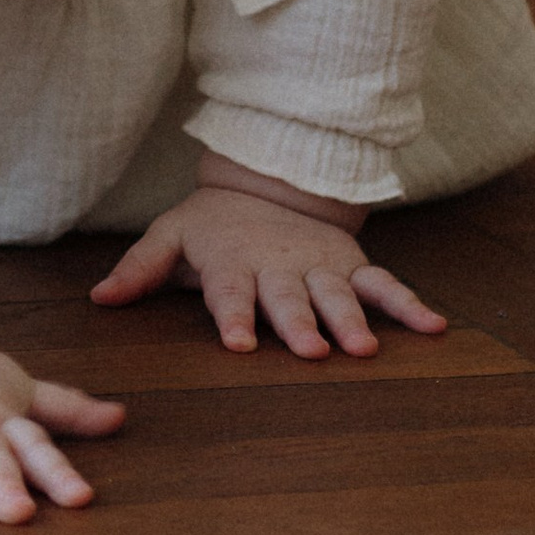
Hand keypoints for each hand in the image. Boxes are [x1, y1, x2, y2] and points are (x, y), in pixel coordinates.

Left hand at [91, 173, 446, 358]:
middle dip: (300, 325)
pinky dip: (410, 305)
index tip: (241, 345)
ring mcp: (319, 267)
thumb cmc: (212, 223)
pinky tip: (435, 328)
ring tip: (365, 349)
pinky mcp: (351, 266)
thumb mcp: (170, 235)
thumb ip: (139, 268)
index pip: (231, 294)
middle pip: (289, 299)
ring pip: (337, 296)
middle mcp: (279, 268)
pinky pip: (384, 285)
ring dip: (351, 321)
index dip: (235, 317)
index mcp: (233, 263)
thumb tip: (98, 298)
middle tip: (312, 353)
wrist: (268, 182)